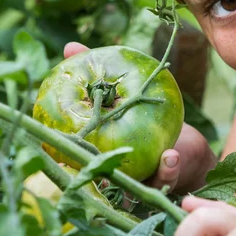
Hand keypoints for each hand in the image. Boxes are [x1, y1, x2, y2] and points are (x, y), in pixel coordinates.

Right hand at [63, 42, 216, 193]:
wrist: (182, 146)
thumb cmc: (143, 117)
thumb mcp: (121, 92)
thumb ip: (95, 72)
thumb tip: (69, 46)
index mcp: (98, 154)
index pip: (75, 157)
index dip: (62, 156)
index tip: (53, 149)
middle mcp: (114, 174)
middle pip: (99, 179)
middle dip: (93, 175)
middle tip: (92, 168)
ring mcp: (138, 181)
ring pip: (132, 188)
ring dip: (133, 176)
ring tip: (139, 161)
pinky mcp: (164, 181)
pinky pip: (164, 179)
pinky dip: (167, 169)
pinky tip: (170, 155)